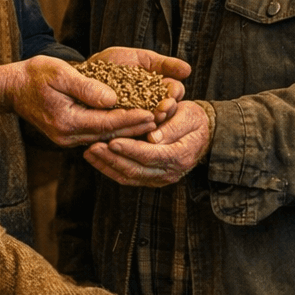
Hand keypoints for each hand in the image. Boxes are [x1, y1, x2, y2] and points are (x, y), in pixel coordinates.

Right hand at [7, 53, 183, 147]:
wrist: (12, 87)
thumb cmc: (35, 75)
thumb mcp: (59, 73)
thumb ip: (86, 87)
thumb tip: (112, 98)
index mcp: (66, 121)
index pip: (106, 123)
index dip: (131, 118)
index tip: (153, 113)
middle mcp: (68, 135)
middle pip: (110, 133)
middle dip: (137, 126)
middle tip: (163, 119)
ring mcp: (69, 138)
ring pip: (106, 136)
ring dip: (130, 129)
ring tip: (156, 121)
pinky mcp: (71, 134)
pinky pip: (99, 133)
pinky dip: (117, 127)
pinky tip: (136, 121)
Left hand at [83, 100, 212, 187]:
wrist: (205, 135)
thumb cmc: (195, 120)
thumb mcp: (188, 116)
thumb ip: (172, 127)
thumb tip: (153, 138)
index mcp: (179, 155)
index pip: (150, 155)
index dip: (129, 149)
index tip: (112, 140)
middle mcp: (169, 172)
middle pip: (135, 170)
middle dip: (111, 159)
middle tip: (92, 147)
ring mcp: (160, 179)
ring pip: (129, 177)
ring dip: (107, 166)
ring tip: (89, 152)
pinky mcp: (152, 179)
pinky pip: (129, 177)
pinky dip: (111, 169)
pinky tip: (97, 159)